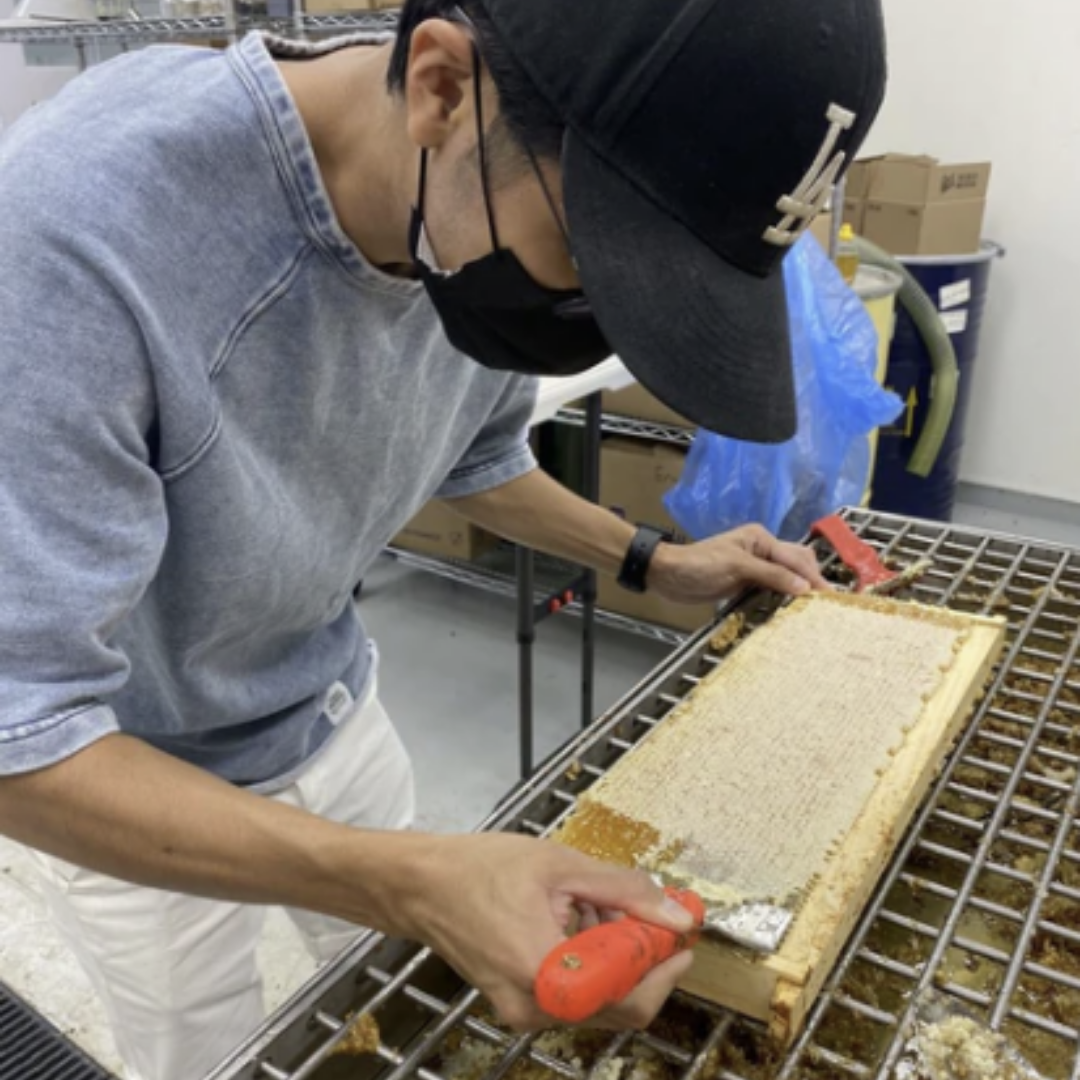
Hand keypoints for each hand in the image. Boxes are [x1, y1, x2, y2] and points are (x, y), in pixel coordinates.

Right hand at [400, 834, 695, 1030]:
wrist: (420, 885)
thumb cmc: (481, 868)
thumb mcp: (561, 865)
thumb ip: (625, 890)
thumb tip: (677, 914)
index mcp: (546, 972)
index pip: (630, 996)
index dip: (665, 965)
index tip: (682, 932)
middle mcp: (534, 1007)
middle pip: (618, 1004)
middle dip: (642, 958)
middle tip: (649, 913)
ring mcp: (522, 1012)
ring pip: (596, 1000)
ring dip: (613, 957)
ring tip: (597, 905)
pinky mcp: (516, 1004)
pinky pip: (570, 995)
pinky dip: (587, 962)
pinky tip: (575, 919)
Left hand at [648, 523, 828, 604]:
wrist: (667, 575)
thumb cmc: (699, 566)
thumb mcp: (737, 567)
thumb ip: (771, 576)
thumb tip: (804, 587)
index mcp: (761, 539)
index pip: (794, 558)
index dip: (812, 577)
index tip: (829, 596)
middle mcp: (762, 550)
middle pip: (796, 563)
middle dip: (811, 580)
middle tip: (826, 604)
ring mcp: (754, 567)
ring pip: (786, 576)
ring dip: (799, 589)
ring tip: (815, 609)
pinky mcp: (746, 583)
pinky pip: (771, 589)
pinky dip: (783, 597)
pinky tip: (792, 609)